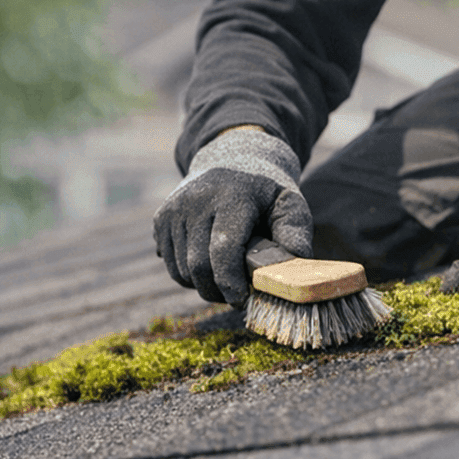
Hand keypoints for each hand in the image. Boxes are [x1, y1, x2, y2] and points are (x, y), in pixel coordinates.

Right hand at [153, 127, 311, 306]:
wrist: (232, 159)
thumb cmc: (265, 192)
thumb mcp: (288, 203)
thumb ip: (296, 232)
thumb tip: (298, 262)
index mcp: (232, 196)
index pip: (223, 249)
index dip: (230, 282)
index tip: (240, 299)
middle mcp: (197, 200)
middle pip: (198, 265)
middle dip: (217, 290)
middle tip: (236, 295)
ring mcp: (175, 208)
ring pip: (181, 270)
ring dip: (203, 285)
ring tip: (226, 277)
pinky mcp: (161, 218)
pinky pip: (169, 264)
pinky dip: (188, 274)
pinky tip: (208, 262)